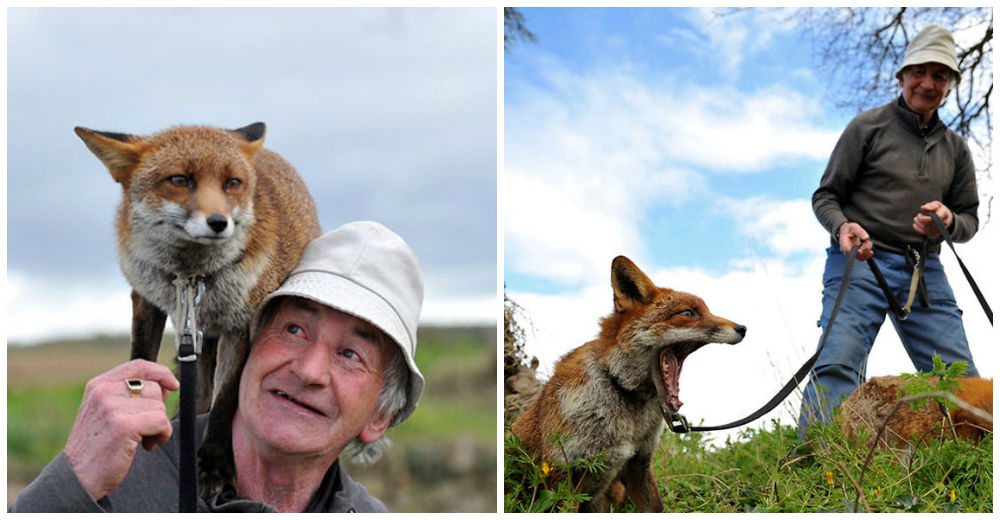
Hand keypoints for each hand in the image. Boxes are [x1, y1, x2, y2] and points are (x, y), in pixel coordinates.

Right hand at [63, 359, 178, 500]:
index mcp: (98, 385)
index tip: (173, 384)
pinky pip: (161, 422)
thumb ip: (127, 395)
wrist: (77, 477)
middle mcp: (104, 392)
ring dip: (158, 425)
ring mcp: (113, 407)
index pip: (138, 365)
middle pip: (154, 388)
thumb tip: (164, 385)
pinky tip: (147, 446)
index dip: (160, 372)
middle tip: (146, 429)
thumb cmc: (96, 446)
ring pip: (159, 406)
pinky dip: (162, 435)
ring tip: (142, 439)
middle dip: (157, 409)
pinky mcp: (124, 425)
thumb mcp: (104, 412)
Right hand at [838, 222, 873, 260]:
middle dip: (863, 249)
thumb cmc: (850, 229)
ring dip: (866, 252)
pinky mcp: (855, 254)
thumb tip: (866, 238)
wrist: (848, 231)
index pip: (847, 249)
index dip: (853, 251)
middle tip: (867, 242)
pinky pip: (861, 258)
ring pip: (859, 257)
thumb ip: (860, 232)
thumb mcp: (855, 227)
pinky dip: (867, 255)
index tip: (860, 250)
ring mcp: (850, 252)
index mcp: (843, 241)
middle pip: (854, 254)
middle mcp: (846, 249)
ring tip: (868, 243)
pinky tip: (870, 252)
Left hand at [913, 201, 952, 236]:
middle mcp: (942, 224)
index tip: (919, 214)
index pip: (932, 219)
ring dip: (918, 225)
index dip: (924, 218)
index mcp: (943, 215)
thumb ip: (930, 205)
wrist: (948, 217)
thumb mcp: (937, 204)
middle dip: (920, 221)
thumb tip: (922, 208)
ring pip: (927, 230)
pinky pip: (927, 233)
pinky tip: (915, 225)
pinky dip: (919, 230)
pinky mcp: (936, 234)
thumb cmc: (941, 210)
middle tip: (917, 216)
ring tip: (915, 219)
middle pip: (928, 225)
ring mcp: (940, 230)